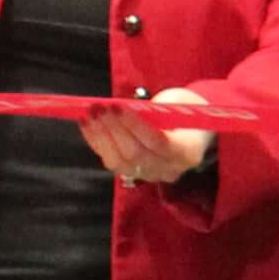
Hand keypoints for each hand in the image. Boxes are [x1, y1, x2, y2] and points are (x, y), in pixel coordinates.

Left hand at [82, 91, 220, 187]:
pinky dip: (97, 142)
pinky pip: (111, 162)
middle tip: (100, 108)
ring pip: (120, 163)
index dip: (134, 125)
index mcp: (188, 151)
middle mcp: (170, 169)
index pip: (158, 142)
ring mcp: (152, 175)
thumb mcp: (177, 104)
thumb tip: (119, 108)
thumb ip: (154, 110)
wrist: (191, 131)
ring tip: (90, 114)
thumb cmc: (184, 111)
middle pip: (136, 154)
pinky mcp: (135, 175)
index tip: (117, 107)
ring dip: (101, 137)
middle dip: (113, 129)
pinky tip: (87, 125)